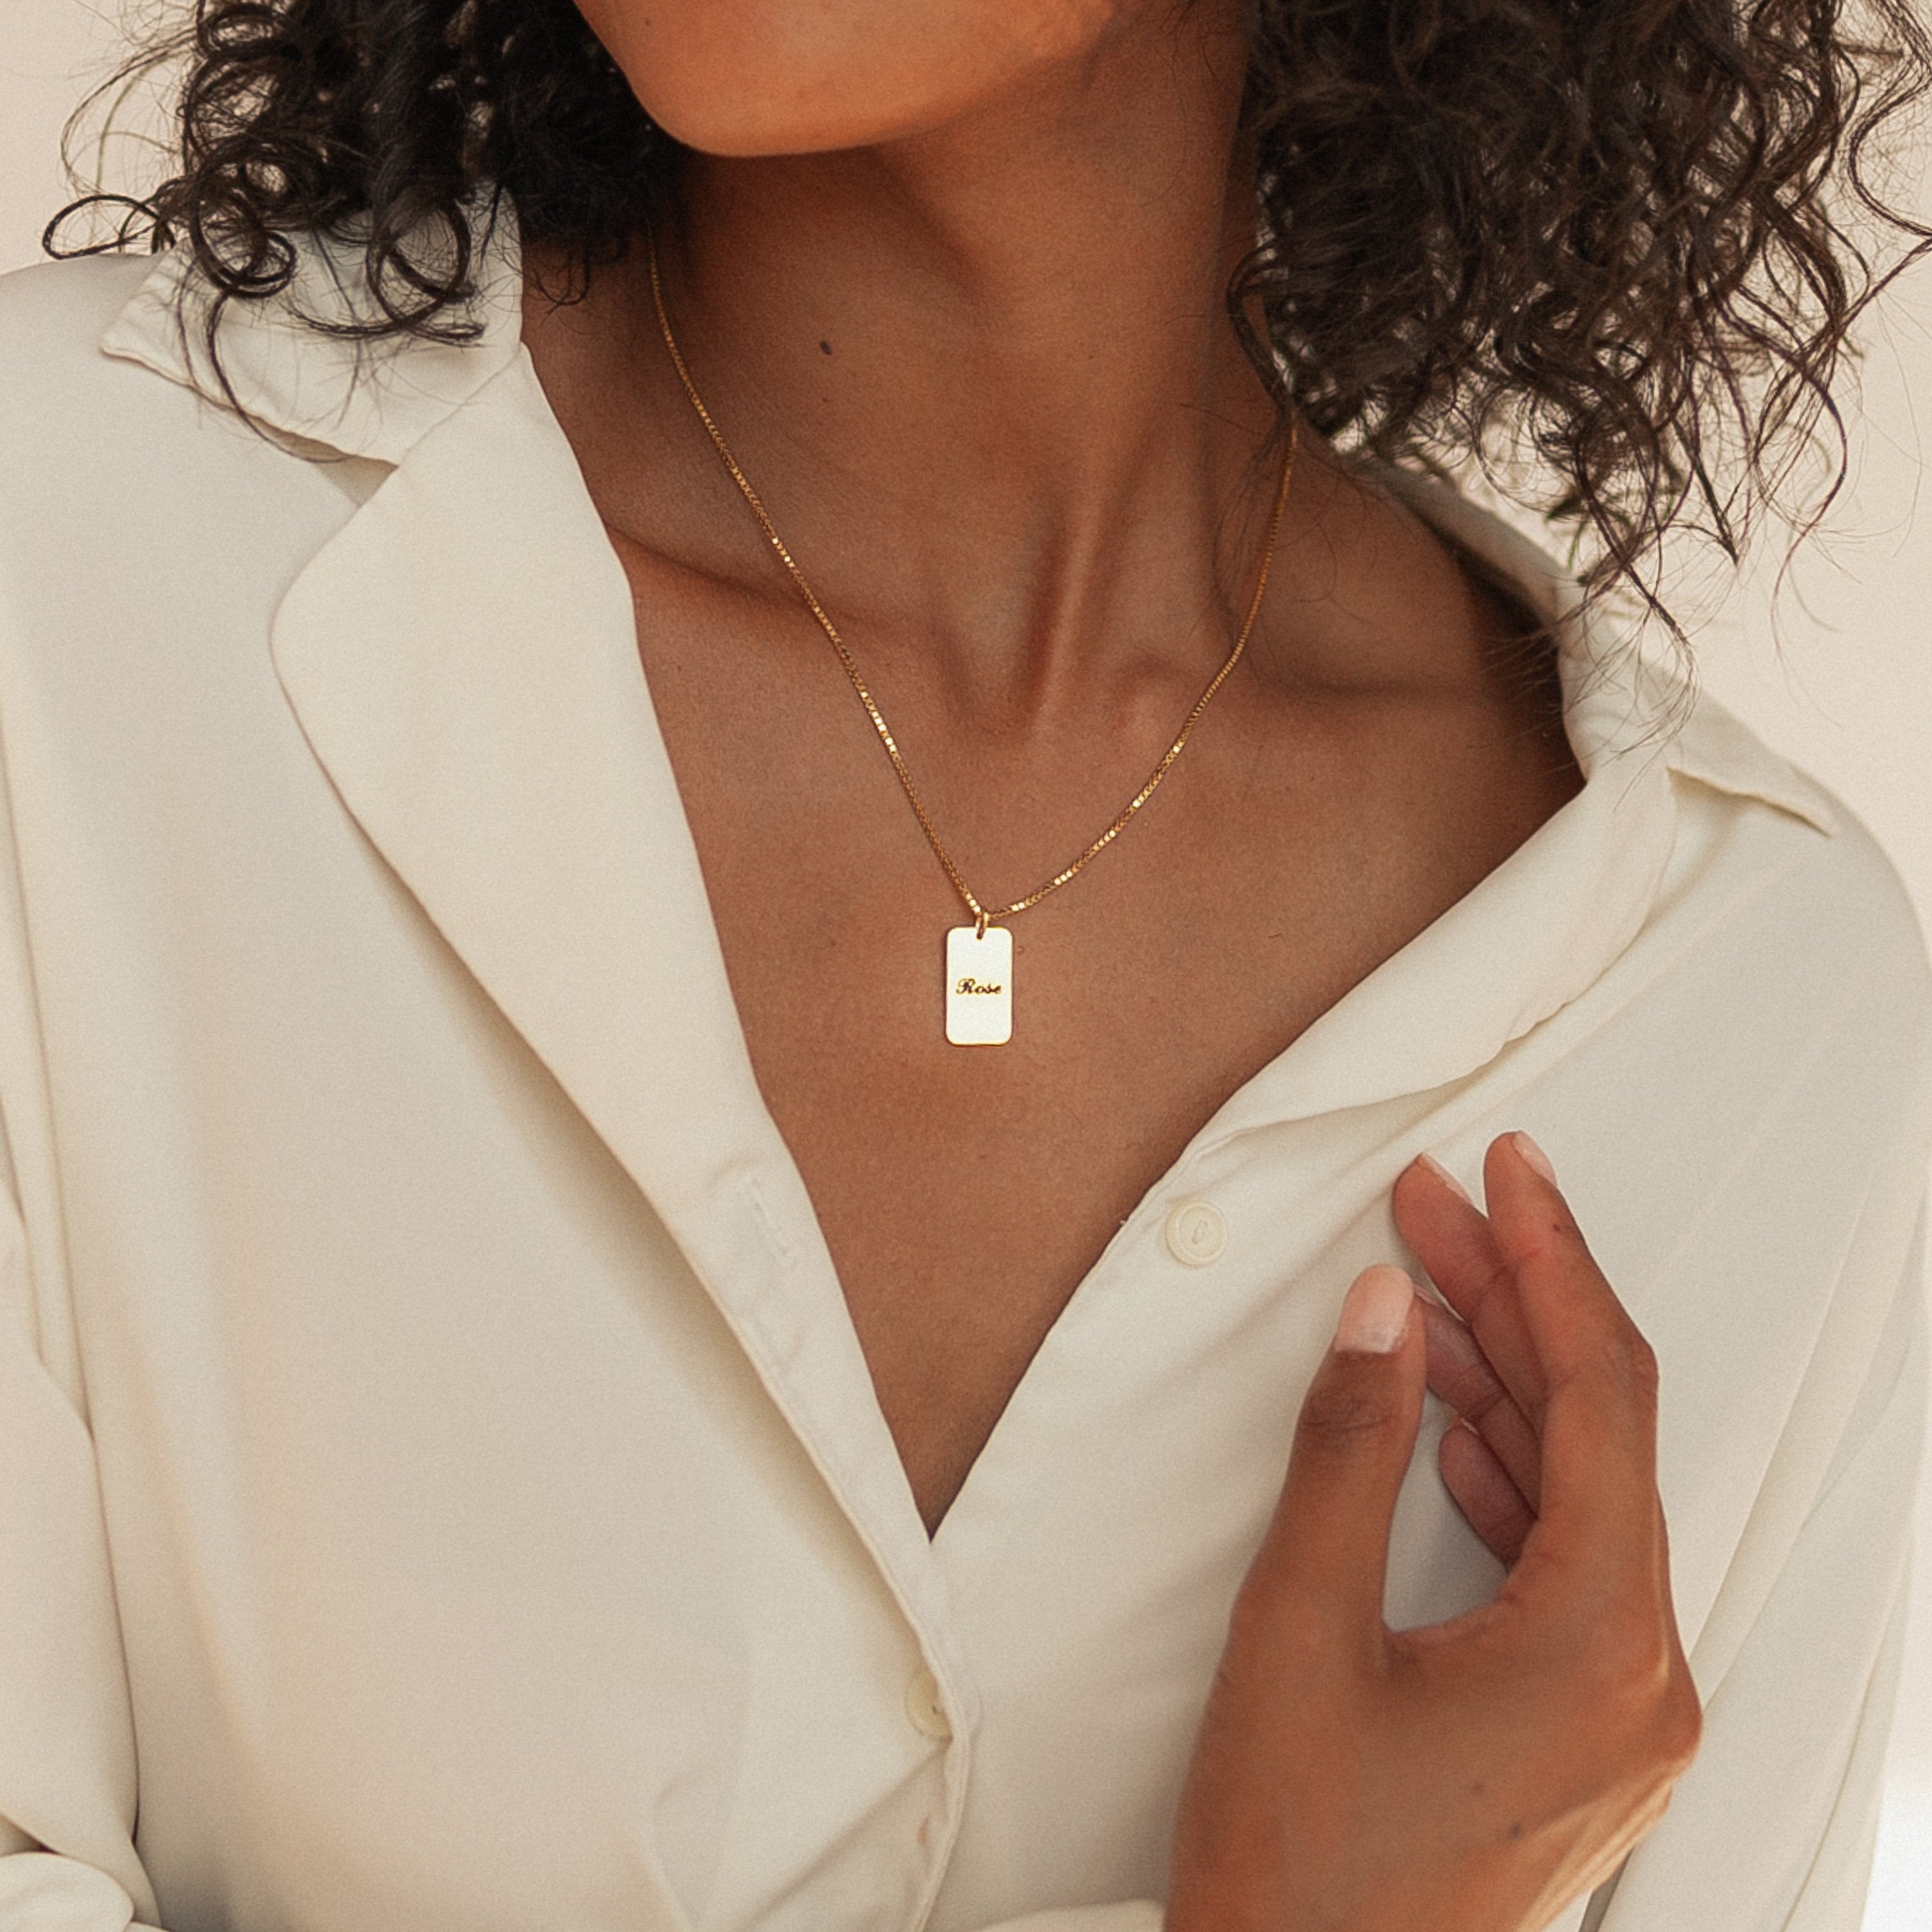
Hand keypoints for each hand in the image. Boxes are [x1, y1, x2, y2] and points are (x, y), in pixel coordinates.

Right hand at [1166, 1133, 1700, 1931]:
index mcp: (1601, 1647)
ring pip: (1582, 1495)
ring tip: (1419, 1292)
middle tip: (1435, 1207)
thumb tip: (1380, 1311)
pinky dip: (1506, 1476)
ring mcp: (1623, 1715)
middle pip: (1595, 1436)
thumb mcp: (1298, 1633)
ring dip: (1501, 1386)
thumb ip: (1343, 1452)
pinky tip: (1450, 1422)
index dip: (1548, 1261)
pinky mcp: (1582, 1734)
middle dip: (1511, 1305)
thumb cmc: (1297, 1866)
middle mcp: (1645, 1679)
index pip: (1600, 1397)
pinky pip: (1568, 1562)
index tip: (1506, 1170)